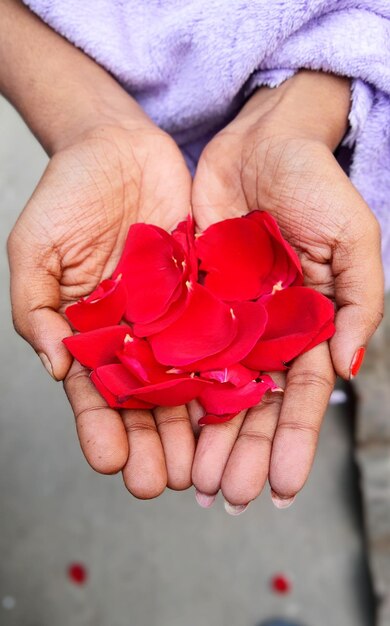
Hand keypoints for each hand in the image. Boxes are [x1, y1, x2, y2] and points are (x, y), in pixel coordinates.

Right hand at [7, 122, 195, 498]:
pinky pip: (217, 333)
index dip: (100, 429)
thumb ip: (36, 309)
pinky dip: (226, 367)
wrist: (116, 147)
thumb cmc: (66, 194)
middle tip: (166, 482)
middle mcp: (132, 333)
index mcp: (88, 332)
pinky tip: (237, 401)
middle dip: (152, 442)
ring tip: (203, 461)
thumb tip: (56, 368)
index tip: (111, 463)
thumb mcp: (34, 249)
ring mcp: (171, 316)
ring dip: (191, 423)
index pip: (93, 393)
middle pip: (143, 399)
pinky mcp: (204, 292)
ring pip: (184, 379)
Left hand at [190, 71, 383, 511]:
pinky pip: (177, 344)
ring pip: (212, 385)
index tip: (281, 487)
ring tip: (191, 477)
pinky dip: (170, 383)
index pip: (302, 395)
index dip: (295, 441)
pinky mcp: (190, 296)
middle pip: (254, 403)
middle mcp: (266, 329)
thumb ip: (358, 301)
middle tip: (224, 495)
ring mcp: (226, 316)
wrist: (263, 140)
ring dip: (204, 433)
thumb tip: (349, 366)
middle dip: (242, 450)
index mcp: (308, 325)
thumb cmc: (317, 184)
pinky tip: (159, 420)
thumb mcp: (353, 238)